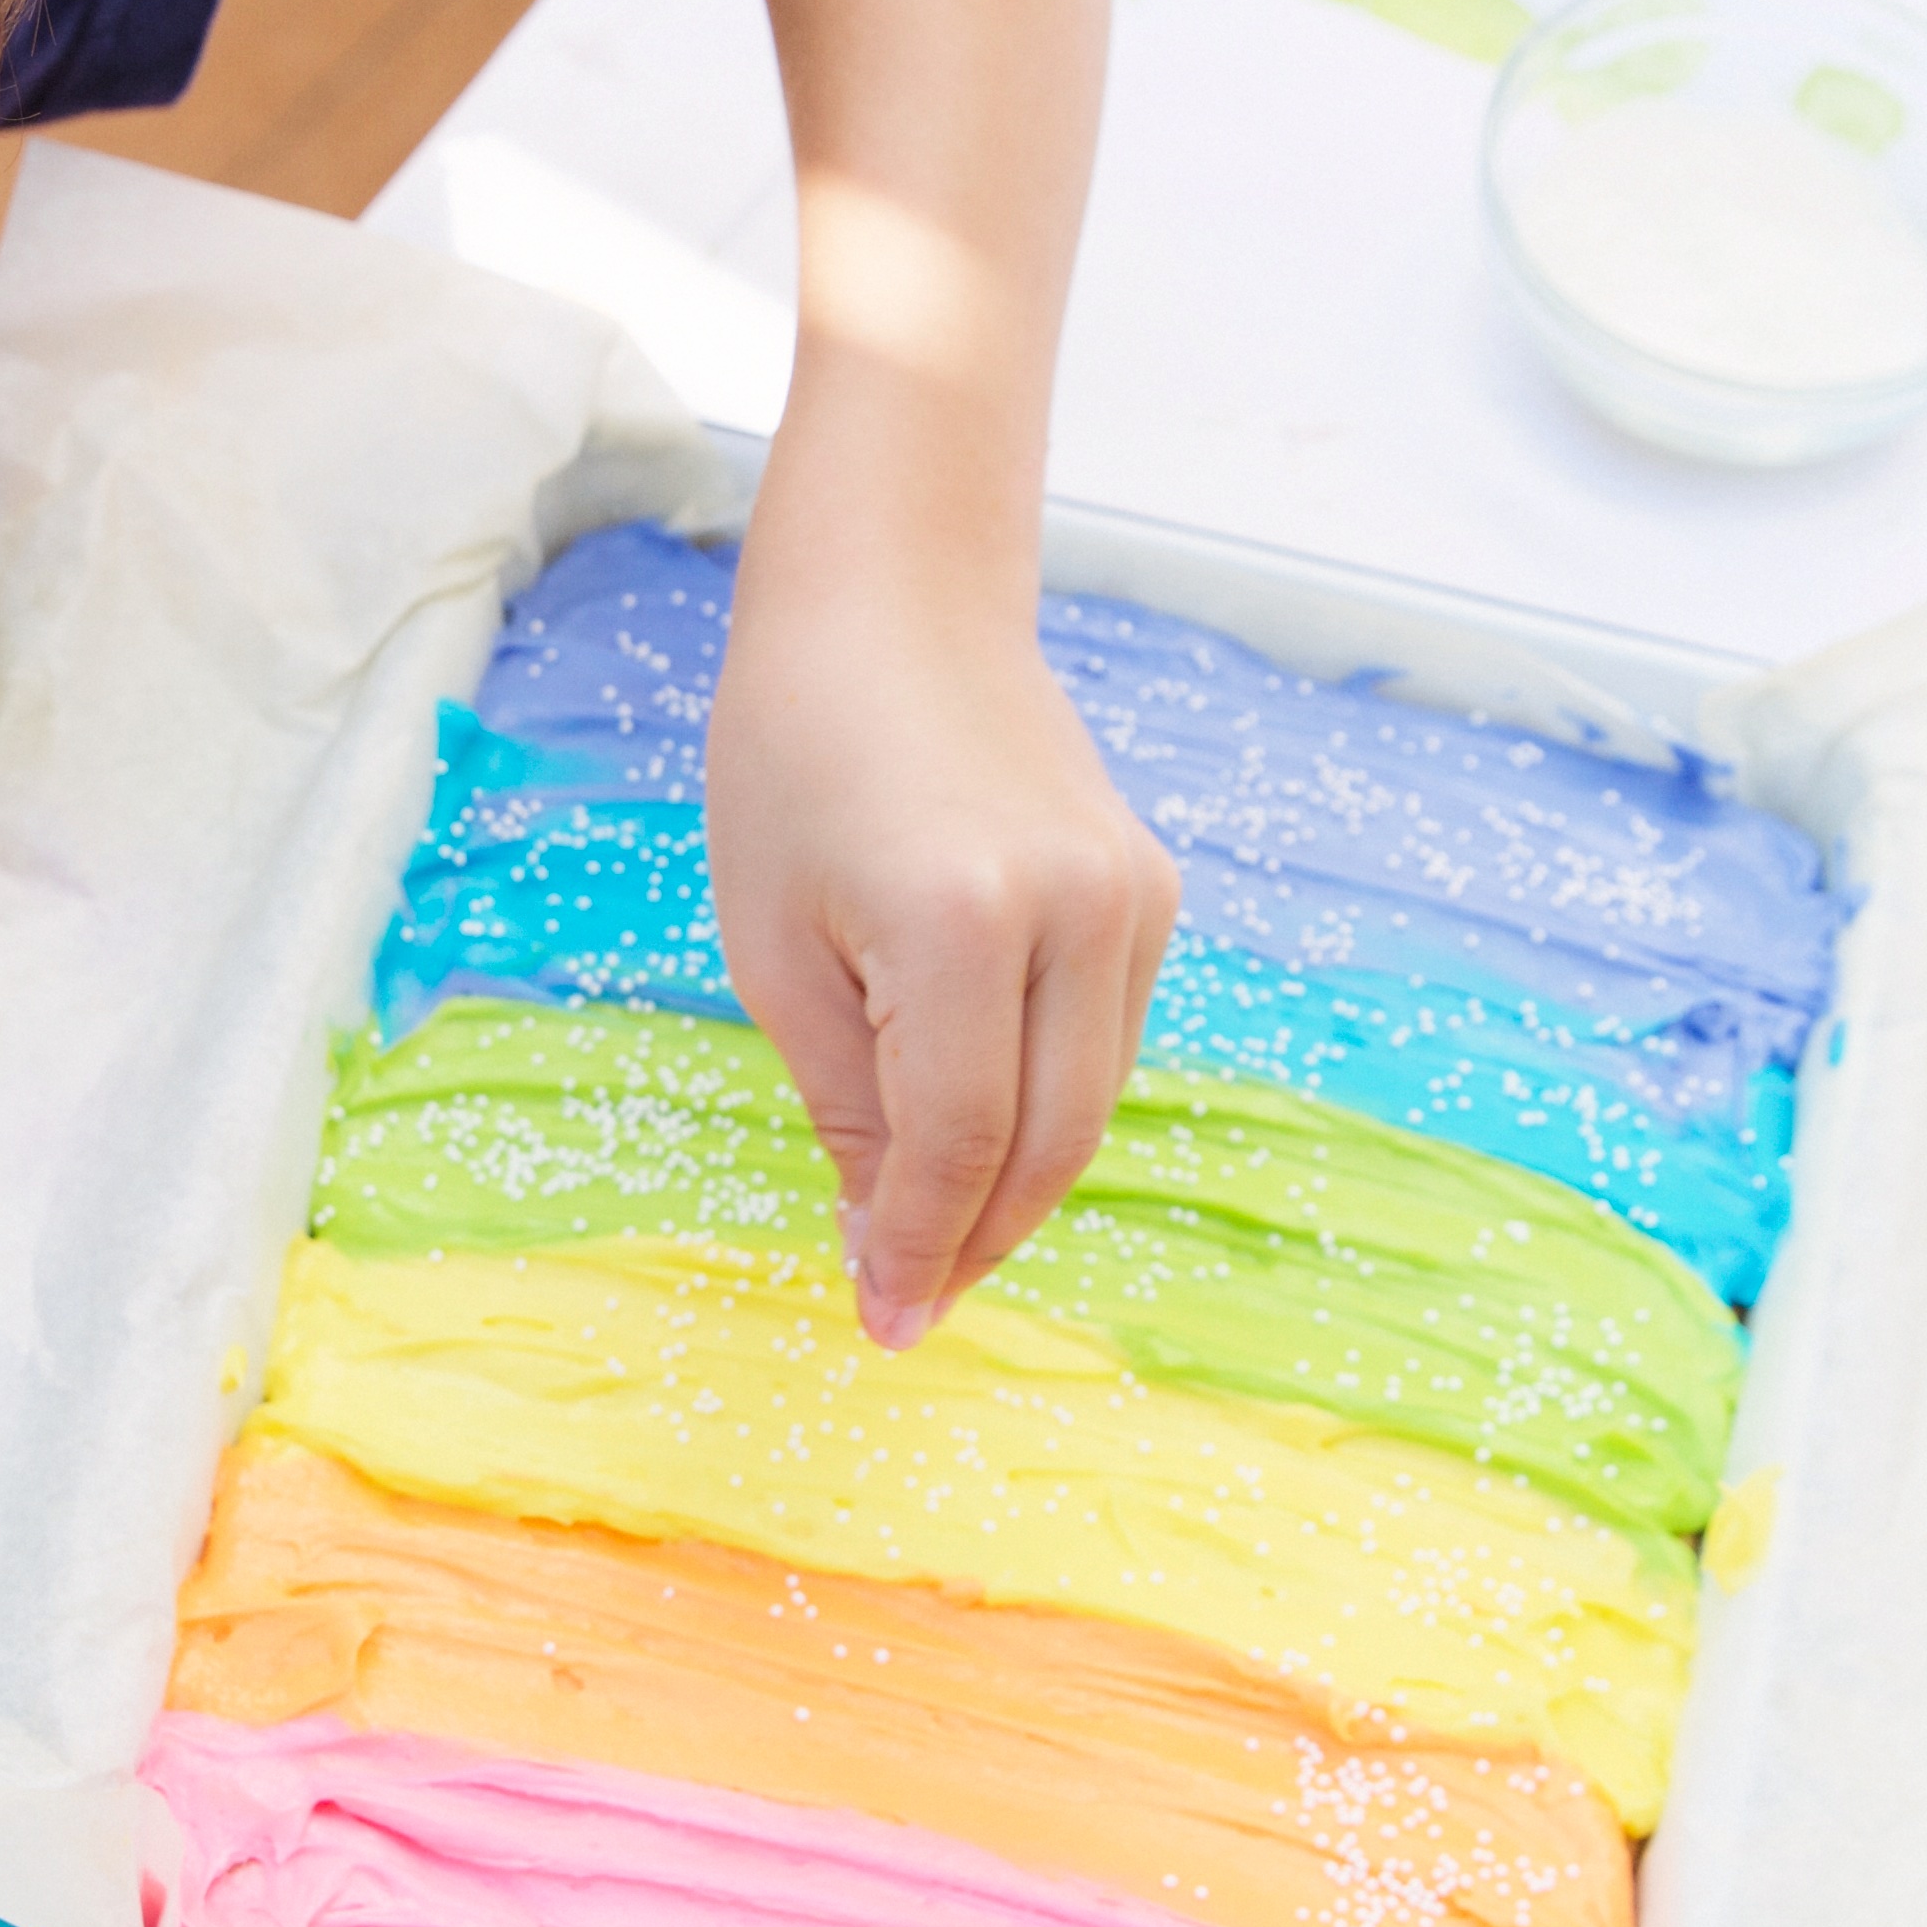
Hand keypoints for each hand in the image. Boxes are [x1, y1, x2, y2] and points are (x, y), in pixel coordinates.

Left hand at [702, 556, 1177, 1349]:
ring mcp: (1131, 898)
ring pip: (1090, 1103)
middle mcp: (1076, 911)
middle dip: (975, 1238)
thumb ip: (847, 1103)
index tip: (881, 1320)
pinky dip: (1046, 1105)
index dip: (918, 1247)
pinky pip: (1105, 1040)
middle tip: (907, 1299)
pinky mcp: (1149, 890)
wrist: (892, 606)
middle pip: (1047, 1143)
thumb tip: (889, 1241)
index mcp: (962, 921)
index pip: (956, 1142)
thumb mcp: (776, 948)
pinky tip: (976, 1130)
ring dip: (1015, 1183)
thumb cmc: (795, 760)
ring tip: (931, 1229)